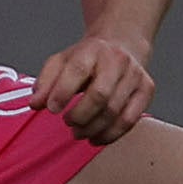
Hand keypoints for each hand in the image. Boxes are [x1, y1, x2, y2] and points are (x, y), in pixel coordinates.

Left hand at [32, 35, 154, 144]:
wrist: (122, 45)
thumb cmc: (87, 59)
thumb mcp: (61, 62)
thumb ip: (45, 82)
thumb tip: (35, 104)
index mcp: (92, 49)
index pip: (78, 70)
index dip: (63, 92)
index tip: (52, 109)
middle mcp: (117, 60)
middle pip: (100, 95)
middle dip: (80, 115)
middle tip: (68, 123)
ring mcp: (135, 75)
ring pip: (114, 111)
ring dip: (92, 128)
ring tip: (78, 132)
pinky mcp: (146, 89)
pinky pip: (129, 120)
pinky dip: (110, 135)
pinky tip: (95, 138)